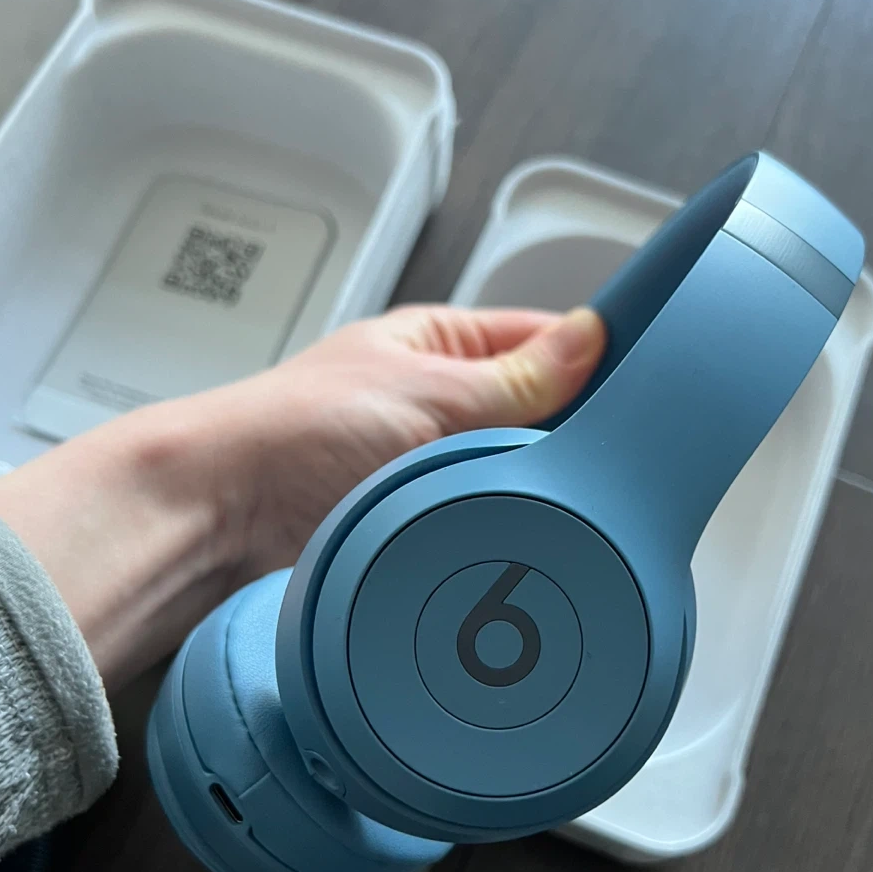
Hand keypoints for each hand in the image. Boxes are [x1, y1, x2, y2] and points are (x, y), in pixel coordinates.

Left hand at [0, 305, 604, 690]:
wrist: (221, 512)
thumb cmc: (294, 431)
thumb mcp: (425, 393)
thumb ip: (515, 379)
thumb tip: (591, 339)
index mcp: (437, 342)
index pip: (541, 337)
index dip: (596, 355)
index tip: (651, 379)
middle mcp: (433, 396)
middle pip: (533, 409)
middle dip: (570, 431)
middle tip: (619, 455)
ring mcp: (424, 458)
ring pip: (509, 467)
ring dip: (533, 484)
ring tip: (576, 500)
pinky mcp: (412, 514)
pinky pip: (477, 511)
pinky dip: (502, 521)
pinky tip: (530, 534)